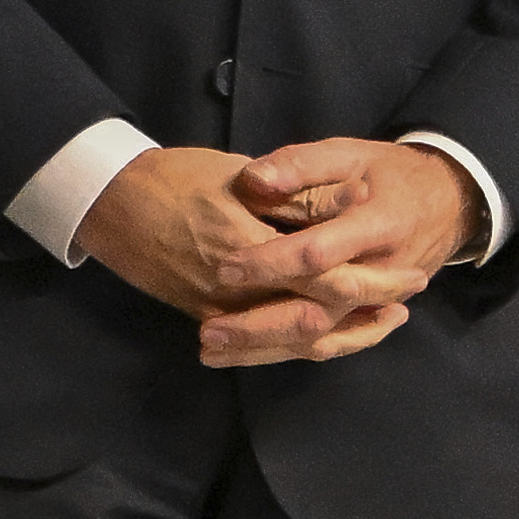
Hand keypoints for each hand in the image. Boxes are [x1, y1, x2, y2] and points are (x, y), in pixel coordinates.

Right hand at [74, 142, 422, 366]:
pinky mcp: (208, 316)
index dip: (372, 280)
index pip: (323, 275)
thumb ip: (291, 196)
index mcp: (245, 243)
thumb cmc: (173, 176)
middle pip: (316, 317)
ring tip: (383, 321)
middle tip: (407, 300)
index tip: (408, 273)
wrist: (110, 201)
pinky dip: (303, 342)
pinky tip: (331, 331)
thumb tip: (350, 204)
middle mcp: (234, 288)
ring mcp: (219, 309)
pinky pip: (265, 344)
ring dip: (344, 334)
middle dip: (368, 312)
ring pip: (292, 341)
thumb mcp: (237, 175)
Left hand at [195, 138, 479, 369]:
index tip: (223, 268)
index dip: (270, 263)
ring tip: (213, 352)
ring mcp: (376, 306)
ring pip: (320, 340)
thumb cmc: (388, 173)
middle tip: (207, 331)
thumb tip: (254, 179)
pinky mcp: (369, 319)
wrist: (446, 204)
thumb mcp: (349, 155)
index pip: (318, 254)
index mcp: (375, 227)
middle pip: (316, 313)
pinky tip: (248, 357)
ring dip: (265, 350)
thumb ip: (301, 166)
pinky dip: (289, 353)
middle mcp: (377, 276)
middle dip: (259, 326)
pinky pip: (331, 345)